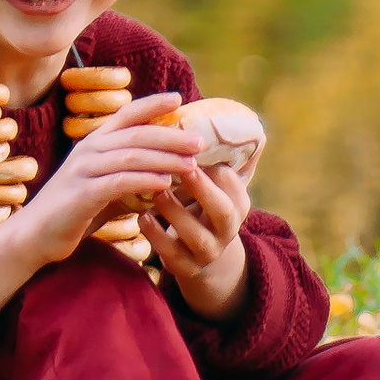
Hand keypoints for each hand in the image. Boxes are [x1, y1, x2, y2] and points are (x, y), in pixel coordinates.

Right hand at [0, 95, 206, 319]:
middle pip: (136, 134)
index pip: (126, 115)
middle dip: (171, 136)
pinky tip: (165, 183)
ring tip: (191, 164)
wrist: (34, 236)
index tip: (179, 98)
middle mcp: (88, 150)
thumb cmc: (73, 212)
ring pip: (131, 156)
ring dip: (164, 158)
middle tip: (200, 142)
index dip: (151, 104)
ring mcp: (82, 170)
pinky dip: (144, 180)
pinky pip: (118, 182)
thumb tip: (166, 173)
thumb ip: (128, 176)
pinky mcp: (81, 194)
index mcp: (93, 143)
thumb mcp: (104, 187)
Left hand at [142, 156, 251, 324]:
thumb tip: (189, 112)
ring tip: (154, 191)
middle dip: (201, 188)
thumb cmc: (199, 204)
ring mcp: (209, 252)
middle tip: (181, 167)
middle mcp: (228, 229)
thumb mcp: (211, 186)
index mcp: (238, 203)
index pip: (231, 182)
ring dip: (173, 210)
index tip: (189, 146)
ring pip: (194, 234)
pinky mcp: (186, 267)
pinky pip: (171, 253)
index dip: (211, 165)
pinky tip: (141, 216)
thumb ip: (207, 158)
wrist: (199, 255)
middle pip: (221, 210)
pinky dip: (155, 234)